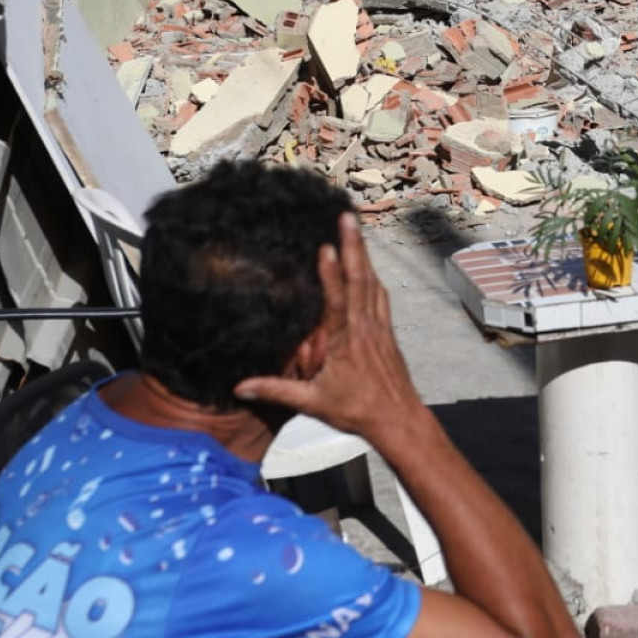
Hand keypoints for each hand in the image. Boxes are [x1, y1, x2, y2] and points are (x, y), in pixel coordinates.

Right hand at [236, 214, 423, 442]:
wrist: (398, 419)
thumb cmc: (356, 411)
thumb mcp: (312, 404)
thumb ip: (276, 391)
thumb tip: (239, 388)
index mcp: (345, 343)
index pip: (337, 303)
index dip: (331, 275)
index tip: (325, 247)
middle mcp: (364, 328)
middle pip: (359, 280)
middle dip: (353, 247)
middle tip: (347, 218)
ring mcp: (379, 327)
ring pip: (372, 283)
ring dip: (363, 254)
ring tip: (356, 228)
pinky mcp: (387, 331)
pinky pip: (380, 296)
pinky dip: (373, 276)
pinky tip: (369, 265)